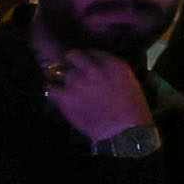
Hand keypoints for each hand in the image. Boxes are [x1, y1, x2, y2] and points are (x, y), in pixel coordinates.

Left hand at [42, 46, 156, 145]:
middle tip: (71, 70)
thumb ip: (113, 72)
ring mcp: (77, 81)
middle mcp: (93, 69)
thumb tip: (101, 71)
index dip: (88, 58)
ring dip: (62, 79)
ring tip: (66, 88)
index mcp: (113, 64)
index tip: (86, 65)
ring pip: (61, 72)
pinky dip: (52, 91)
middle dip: (71, 61)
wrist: (124, 132)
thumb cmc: (133, 111)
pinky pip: (50, 88)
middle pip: (73, 55)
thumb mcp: (131, 83)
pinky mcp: (65, 97)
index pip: (93, 52)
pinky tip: (56, 96)